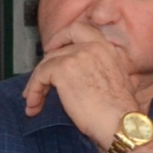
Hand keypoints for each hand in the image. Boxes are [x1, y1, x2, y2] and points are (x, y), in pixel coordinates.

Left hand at [22, 20, 140, 145]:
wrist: (120, 122)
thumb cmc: (119, 112)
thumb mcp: (117, 81)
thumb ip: (101, 70)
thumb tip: (80, 78)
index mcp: (107, 48)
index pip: (80, 29)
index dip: (61, 37)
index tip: (52, 50)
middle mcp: (93, 46)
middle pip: (57, 50)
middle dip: (44, 67)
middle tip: (37, 85)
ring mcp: (77, 55)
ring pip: (46, 64)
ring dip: (35, 84)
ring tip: (33, 103)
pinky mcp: (63, 69)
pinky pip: (39, 76)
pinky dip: (33, 91)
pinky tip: (34, 107)